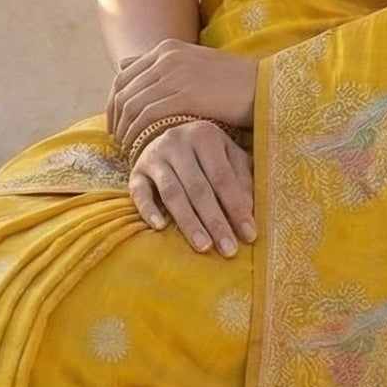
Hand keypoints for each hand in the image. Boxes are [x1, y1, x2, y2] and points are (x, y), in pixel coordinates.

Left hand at [108, 39, 257, 155]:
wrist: (264, 85)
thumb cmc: (233, 82)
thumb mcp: (194, 65)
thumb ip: (163, 66)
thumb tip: (126, 66)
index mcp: (167, 48)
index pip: (124, 74)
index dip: (114, 101)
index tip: (116, 123)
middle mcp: (166, 57)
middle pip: (123, 90)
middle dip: (115, 117)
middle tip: (116, 139)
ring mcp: (174, 75)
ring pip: (132, 104)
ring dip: (124, 129)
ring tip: (127, 147)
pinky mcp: (185, 95)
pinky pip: (147, 115)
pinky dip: (138, 133)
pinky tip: (139, 147)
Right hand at [129, 120, 254, 256]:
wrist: (166, 137)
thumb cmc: (206, 154)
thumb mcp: (229, 156)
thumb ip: (241, 179)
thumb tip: (248, 210)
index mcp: (205, 136)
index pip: (224, 178)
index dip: (237, 208)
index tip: (249, 235)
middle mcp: (178, 143)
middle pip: (199, 188)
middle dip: (215, 221)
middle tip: (228, 249)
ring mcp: (155, 157)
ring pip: (172, 193)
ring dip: (189, 222)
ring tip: (204, 247)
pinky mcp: (136, 171)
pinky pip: (140, 193)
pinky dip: (149, 210)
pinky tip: (160, 228)